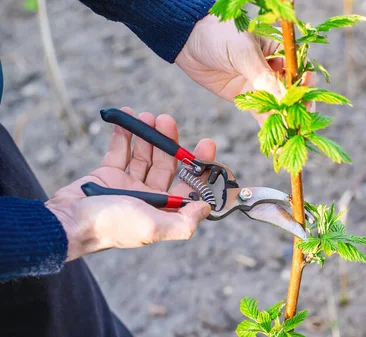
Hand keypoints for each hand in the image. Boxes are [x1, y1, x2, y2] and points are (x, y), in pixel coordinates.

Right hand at [45, 108, 213, 261]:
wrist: (68, 222)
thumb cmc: (111, 226)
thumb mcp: (153, 227)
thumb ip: (184, 222)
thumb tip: (207, 208)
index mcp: (164, 211)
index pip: (190, 185)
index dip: (201, 166)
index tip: (207, 143)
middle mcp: (149, 198)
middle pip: (167, 165)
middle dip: (170, 142)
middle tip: (167, 119)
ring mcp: (128, 185)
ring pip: (145, 155)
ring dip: (148, 135)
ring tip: (147, 116)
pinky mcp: (107, 175)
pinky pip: (120, 151)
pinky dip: (124, 135)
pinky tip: (127, 117)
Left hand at [174, 15, 314, 125]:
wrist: (189, 39)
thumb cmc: (219, 34)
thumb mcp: (243, 52)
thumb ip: (262, 75)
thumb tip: (283, 97)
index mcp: (279, 49)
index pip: (299, 69)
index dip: (305, 84)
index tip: (306, 97)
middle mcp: (274, 68)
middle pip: (293, 91)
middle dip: (297, 107)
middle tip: (300, 122)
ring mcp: (261, 84)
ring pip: (279, 105)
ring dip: (285, 121)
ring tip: (292, 137)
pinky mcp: (247, 98)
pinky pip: (262, 114)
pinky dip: (270, 127)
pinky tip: (277, 141)